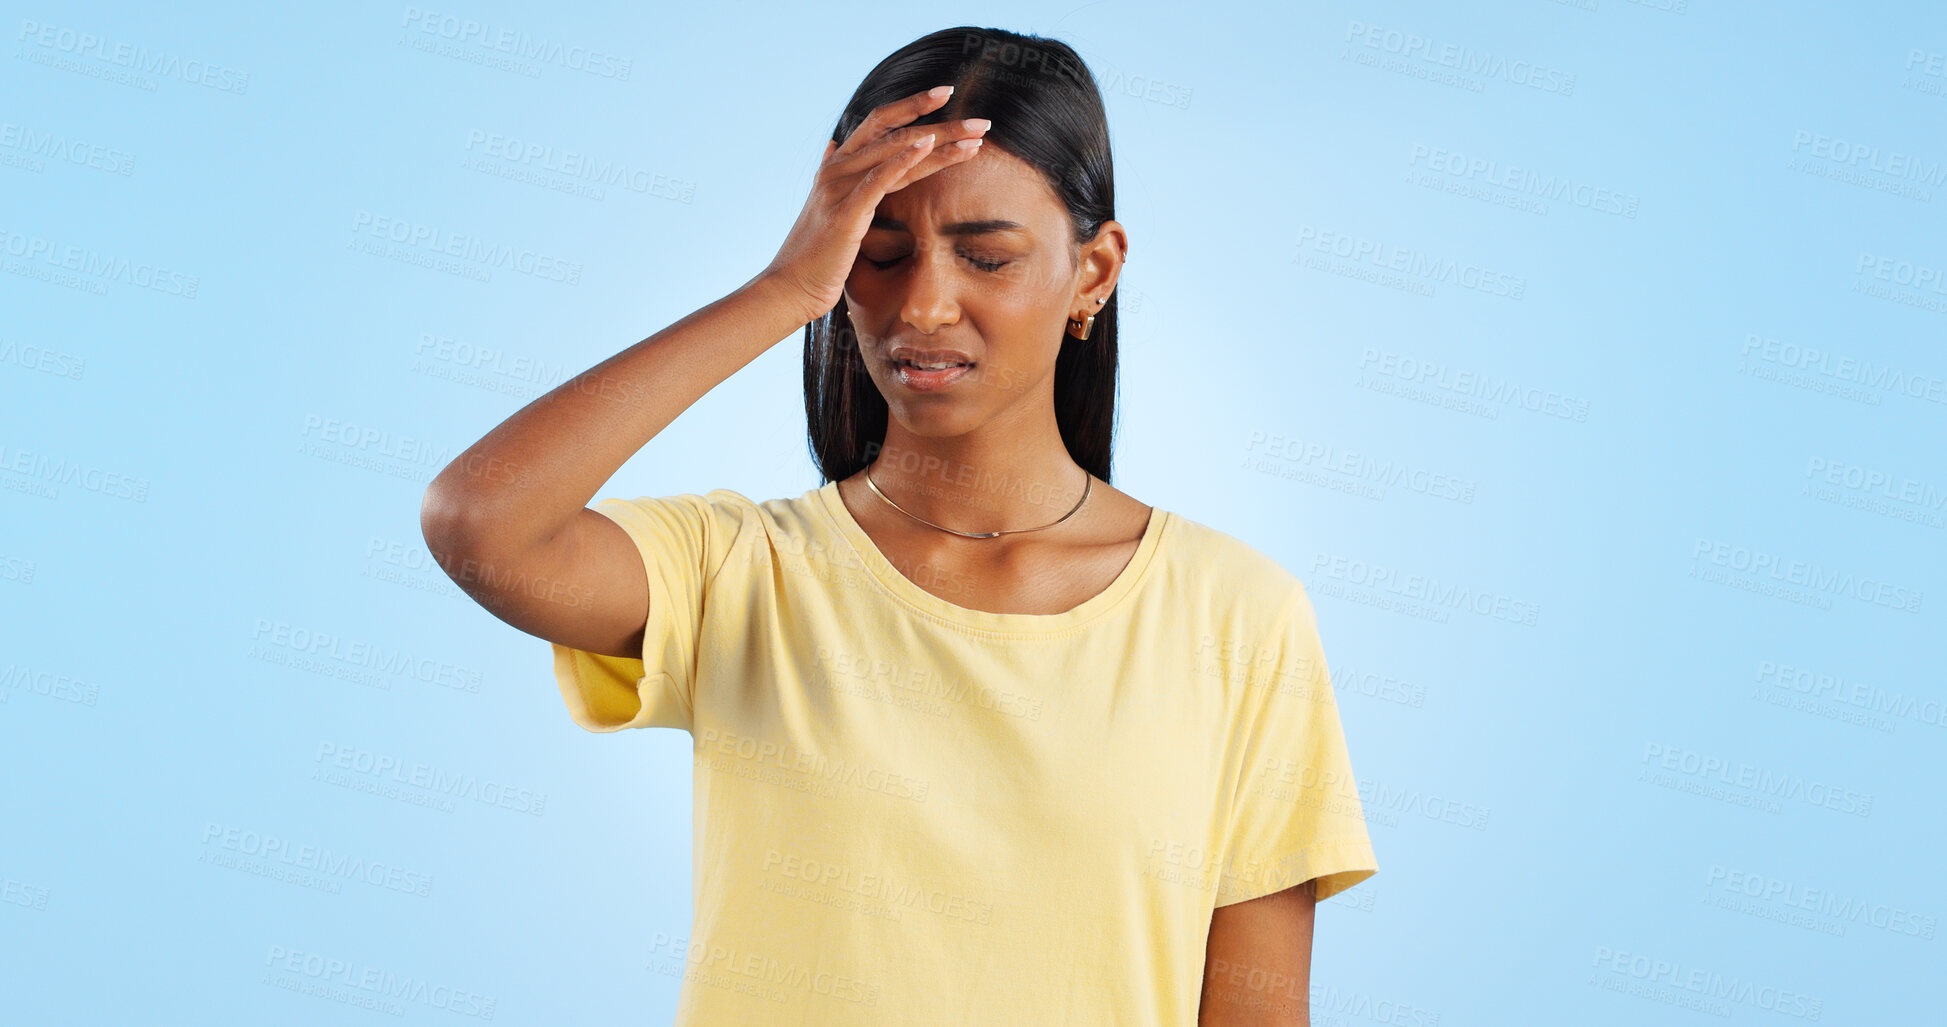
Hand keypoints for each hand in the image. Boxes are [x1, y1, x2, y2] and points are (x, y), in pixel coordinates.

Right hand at [760, 85, 990, 324]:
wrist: (789, 288)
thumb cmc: (815, 256)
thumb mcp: (827, 208)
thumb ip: (837, 177)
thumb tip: (831, 146)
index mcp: (837, 166)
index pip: (879, 123)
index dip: (912, 106)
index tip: (945, 95)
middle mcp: (837, 169)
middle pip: (895, 132)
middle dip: (940, 123)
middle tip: (981, 122)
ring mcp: (839, 188)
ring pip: (895, 151)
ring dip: (939, 141)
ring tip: (975, 136)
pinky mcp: (845, 213)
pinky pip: (879, 179)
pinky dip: (905, 160)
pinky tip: (929, 147)